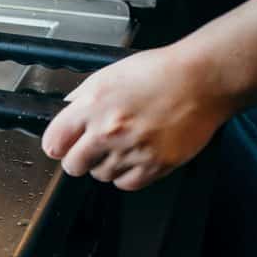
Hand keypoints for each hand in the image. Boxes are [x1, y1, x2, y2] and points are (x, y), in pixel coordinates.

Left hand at [41, 48, 230, 190]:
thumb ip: (82, 97)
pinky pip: (126, 184)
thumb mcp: (108, 75)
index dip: (58, 144)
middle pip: (73, 165)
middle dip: (79, 158)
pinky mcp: (155, 164)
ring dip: (106, 166)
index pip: (54, 142)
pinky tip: (135, 157)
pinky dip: (127, 175)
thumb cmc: (160, 72)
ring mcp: (131, 150)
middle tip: (90, 150)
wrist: (203, 79)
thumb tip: (66, 111)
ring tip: (122, 146)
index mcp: (92, 106)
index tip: (63, 145)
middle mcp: (108, 130)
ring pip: (100, 176)